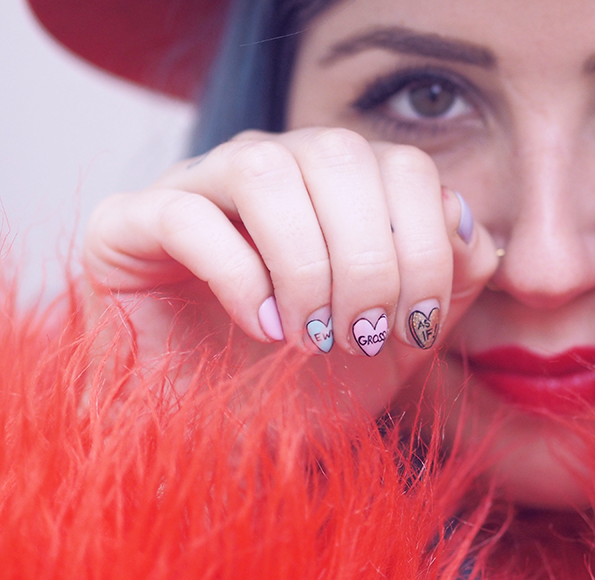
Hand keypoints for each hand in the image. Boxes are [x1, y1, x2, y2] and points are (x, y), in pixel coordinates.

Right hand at [83, 127, 498, 415]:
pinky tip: (260, 328)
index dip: (425, 246)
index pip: (406, 165)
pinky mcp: (129, 225)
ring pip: (264, 168)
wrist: (226, 441)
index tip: (414, 327)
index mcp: (342, 181)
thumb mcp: (405, 337)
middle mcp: (275, 165)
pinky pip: (185, 214)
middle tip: (362, 336)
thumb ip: (451, 276)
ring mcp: (198, 185)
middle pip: (340, 154)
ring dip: (306, 263)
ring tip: (311, 335)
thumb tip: (465, 220)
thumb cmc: (316, 382)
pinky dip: (238, 276)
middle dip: (370, 259)